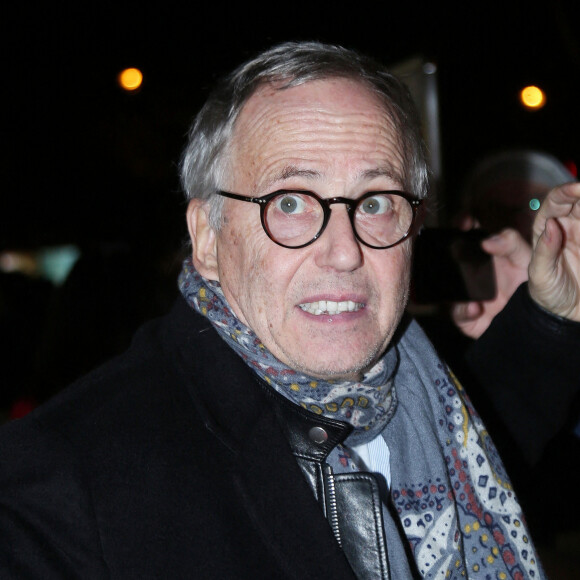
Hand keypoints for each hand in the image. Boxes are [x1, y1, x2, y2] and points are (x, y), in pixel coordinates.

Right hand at [451, 228, 530, 337]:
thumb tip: (488, 240)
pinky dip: (464, 311)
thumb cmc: (530, 284)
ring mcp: (464, 295)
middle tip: (453, 249)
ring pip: (448, 288)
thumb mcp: (524, 259)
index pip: (468, 234)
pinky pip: (458, 313)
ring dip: (453, 286)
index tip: (464, 222)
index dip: (463, 225)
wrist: (536, 319)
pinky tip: (475, 307)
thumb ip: (511, 244)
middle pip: (450, 259)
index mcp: (484, 254)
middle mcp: (469, 273)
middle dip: (447, 255)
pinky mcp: (464, 317)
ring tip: (466, 285)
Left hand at [528, 182, 579, 320]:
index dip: (564, 193)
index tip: (576, 188)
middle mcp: (569, 227)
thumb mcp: (541, 275)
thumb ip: (544, 251)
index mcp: (547, 231)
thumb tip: (551, 225)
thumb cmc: (547, 294)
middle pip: (579, 202)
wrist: (567, 315)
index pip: (555, 204)